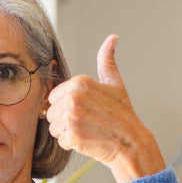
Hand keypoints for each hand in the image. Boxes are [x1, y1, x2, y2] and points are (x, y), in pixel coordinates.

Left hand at [46, 34, 165, 182]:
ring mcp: (72, 116)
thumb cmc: (122, 114)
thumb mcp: (114, 83)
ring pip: (54, 128)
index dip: (67, 107)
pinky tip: (88, 140)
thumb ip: (107, 61)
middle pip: (51, 113)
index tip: (86, 110)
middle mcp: (74, 97)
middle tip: (87, 122)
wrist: (131, 142)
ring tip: (88, 130)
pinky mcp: (72, 135)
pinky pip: (61, 141)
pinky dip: (72, 144)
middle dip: (65, 121)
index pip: (54, 97)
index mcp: (80, 82)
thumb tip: (112, 38)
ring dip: (67, 133)